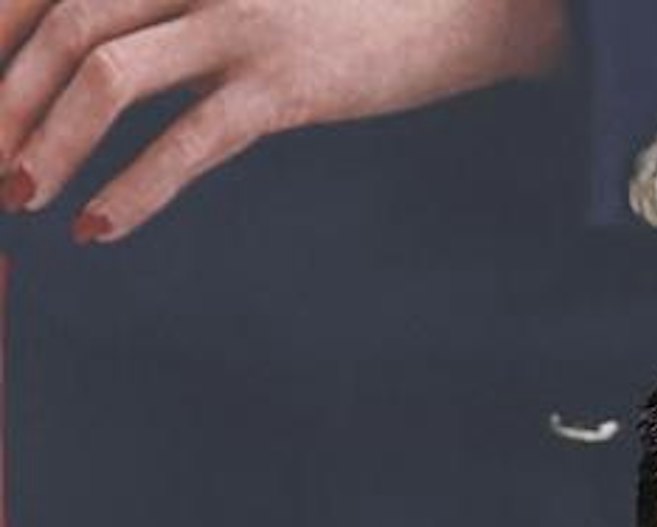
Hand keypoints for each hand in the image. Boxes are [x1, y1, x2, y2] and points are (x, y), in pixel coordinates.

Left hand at [0, 0, 569, 239]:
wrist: (463, 2)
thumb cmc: (355, 3)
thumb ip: (183, 10)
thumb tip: (117, 58)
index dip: (1, 37)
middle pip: (63, 20)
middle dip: (5, 95)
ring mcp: (238, 21)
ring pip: (107, 72)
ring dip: (49, 139)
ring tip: (22, 198)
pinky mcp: (284, 85)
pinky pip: (188, 138)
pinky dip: (134, 188)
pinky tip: (100, 227)